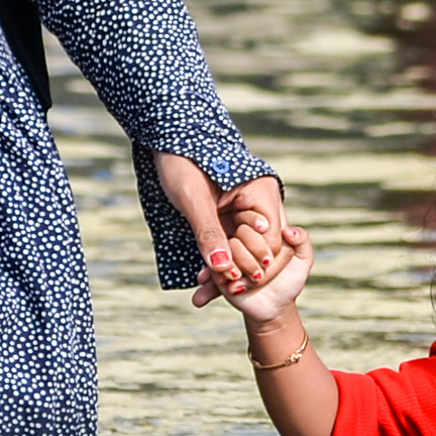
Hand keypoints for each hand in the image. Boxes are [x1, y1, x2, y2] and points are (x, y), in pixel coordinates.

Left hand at [158, 161, 288, 299]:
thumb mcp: (193, 200)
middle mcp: (258, 202)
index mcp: (261, 192)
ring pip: (242, 249)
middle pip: (260, 248)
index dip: (253, 264)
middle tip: (223, 293)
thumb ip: (209, 233)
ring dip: (224, 271)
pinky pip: (226, 245)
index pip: (271, 239)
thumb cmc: (181, 161)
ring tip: (204, 294)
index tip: (234, 286)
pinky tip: (201, 283)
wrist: (165, 142)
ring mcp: (243, 210)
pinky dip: (214, 261)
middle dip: (239, 272)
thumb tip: (222, 268)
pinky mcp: (227, 217)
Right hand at [225, 227, 313, 330]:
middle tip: (265, 271)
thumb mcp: (303, 259)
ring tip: (256, 280)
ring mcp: (229, 252)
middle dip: (255, 253)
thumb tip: (288, 230)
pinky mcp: (218, 268)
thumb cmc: (290, 279)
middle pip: (241, 232)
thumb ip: (302, 240)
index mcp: (262, 230)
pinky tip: (238, 286)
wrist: (274, 306)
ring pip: (227, 247)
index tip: (271, 258)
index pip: (256, 219)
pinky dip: (227, 275)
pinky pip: (215, 265)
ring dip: (243, 265)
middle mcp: (243, 237)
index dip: (264, 238)